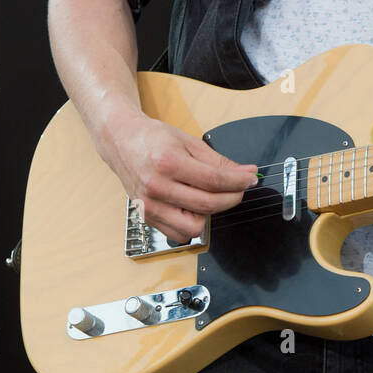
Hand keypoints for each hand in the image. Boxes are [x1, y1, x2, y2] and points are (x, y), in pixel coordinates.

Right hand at [97, 108, 259, 243]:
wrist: (121, 141)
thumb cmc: (153, 138)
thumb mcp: (189, 141)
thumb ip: (218, 161)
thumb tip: (244, 173)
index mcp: (167, 162)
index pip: (214, 180)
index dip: (238, 181)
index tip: (251, 179)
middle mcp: (156, 187)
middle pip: (207, 204)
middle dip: (232, 197)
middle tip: (240, 188)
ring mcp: (149, 205)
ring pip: (194, 226)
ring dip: (210, 214)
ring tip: (211, 196)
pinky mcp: (146, 217)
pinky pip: (178, 234)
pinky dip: (192, 225)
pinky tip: (194, 207)